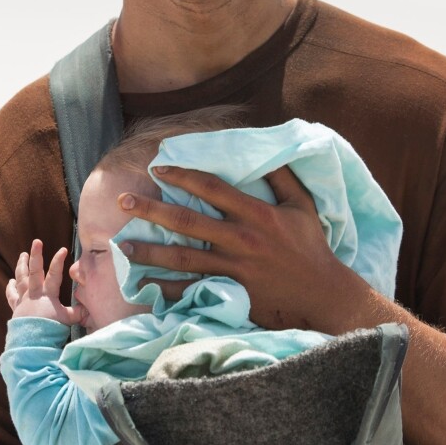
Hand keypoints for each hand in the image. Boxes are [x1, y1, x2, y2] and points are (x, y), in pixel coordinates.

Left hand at [6, 240, 86, 326]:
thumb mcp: (68, 320)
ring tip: (22, 255)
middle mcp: (34, 294)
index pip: (55, 274)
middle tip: (36, 242)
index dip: (58, 261)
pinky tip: (10, 281)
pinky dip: (11, 287)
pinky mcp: (16, 308)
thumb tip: (89, 307)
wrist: (31, 341)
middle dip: (36, 255)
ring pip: (21, 278)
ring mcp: (23, 299)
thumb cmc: (51, 330)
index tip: (63, 249)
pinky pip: (11, 294)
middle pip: (34, 271)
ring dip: (21, 265)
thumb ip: (78, 312)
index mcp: (48, 295)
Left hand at [117, 164, 365, 331]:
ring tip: (122, 246)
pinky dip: (166, 289)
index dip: (182, 175)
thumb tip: (266, 149)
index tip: (157, 168)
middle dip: (151, 210)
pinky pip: (191, 290)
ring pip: (181, 257)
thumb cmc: (312, 248)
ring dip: (149, 251)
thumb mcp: (303, 205)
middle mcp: (240, 239)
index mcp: (256, 213)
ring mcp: (233, 268)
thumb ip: (283, 176)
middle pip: (186, 220)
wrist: (323, 294)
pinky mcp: (231, 292)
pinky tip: (144, 285)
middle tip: (123, 201)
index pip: (211, 187)